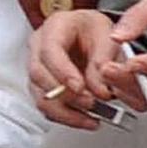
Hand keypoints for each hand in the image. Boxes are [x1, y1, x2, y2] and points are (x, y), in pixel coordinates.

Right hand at [27, 8, 121, 130]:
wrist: (91, 36)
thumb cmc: (95, 31)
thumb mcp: (108, 37)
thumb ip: (104, 60)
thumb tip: (99, 89)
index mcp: (54, 28)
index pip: (49, 51)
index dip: (62, 72)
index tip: (80, 87)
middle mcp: (39, 48)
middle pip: (39, 75)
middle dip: (65, 95)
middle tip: (90, 102)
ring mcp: (38, 69)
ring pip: (40, 96)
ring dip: (65, 111)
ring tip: (90, 118)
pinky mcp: (43, 88)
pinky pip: (47, 107)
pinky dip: (66, 117)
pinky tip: (85, 120)